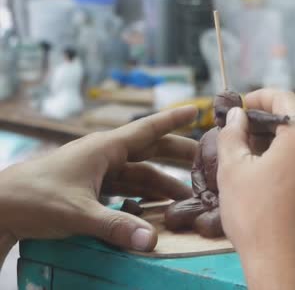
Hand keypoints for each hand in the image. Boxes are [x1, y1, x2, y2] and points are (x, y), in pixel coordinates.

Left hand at [0, 106, 196, 251]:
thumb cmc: (34, 198)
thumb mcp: (78, 212)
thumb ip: (116, 226)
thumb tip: (151, 241)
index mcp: (104, 148)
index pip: (147, 129)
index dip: (173, 120)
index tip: (197, 109)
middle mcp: (104, 154)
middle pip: (149, 150)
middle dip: (177, 155)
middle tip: (204, 161)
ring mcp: (96, 170)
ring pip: (138, 172)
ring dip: (161, 182)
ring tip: (185, 196)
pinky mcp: (90, 187)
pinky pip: (125, 187)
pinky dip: (142, 195)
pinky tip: (154, 207)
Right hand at [217, 89, 294, 289]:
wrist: (286, 266)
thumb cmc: (257, 217)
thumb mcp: (233, 169)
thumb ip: (233, 133)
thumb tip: (238, 116)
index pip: (283, 97)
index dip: (257, 97)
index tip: (240, 107)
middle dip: (267, 119)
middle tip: (240, 131)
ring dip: (280, 139)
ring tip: (252, 153)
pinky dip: (292, 156)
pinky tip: (271, 172)